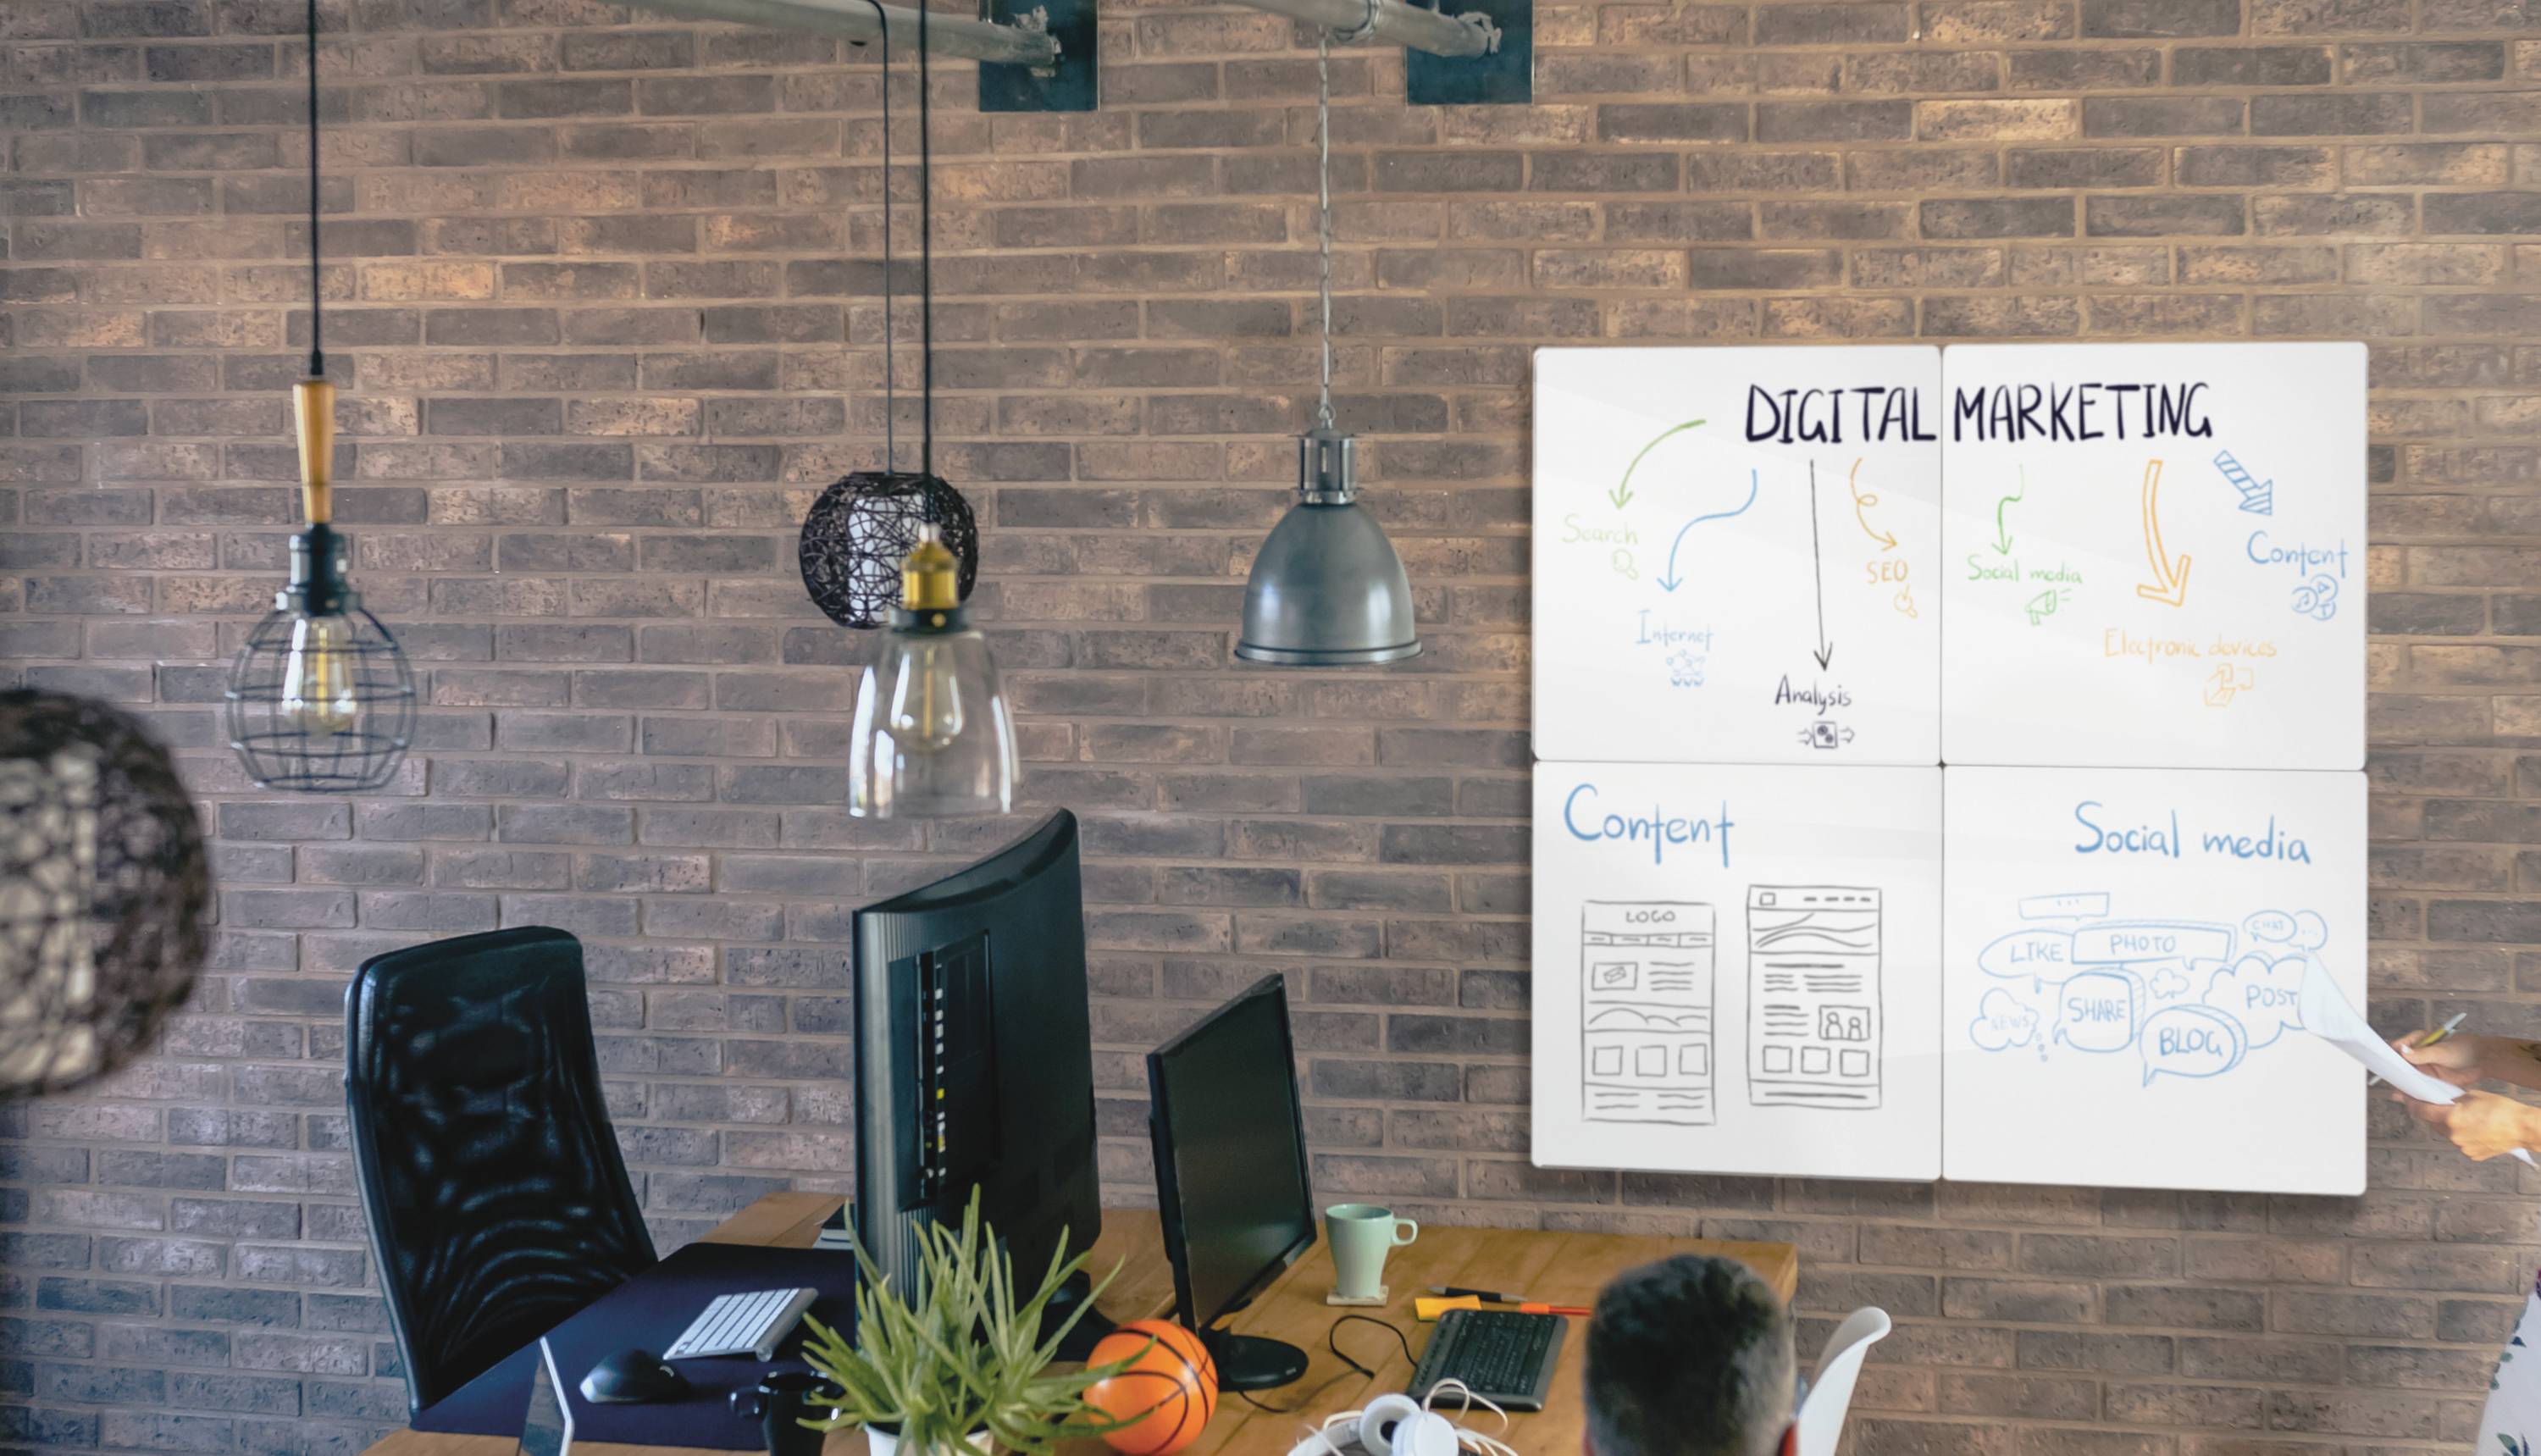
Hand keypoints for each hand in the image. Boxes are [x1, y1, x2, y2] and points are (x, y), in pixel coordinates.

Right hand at [2394, 1031, 2503, 1088]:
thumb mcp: (2442, 1051)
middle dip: (2393, 1068)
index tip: (2383, 1060)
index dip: (2390, 1052)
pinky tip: (2405, 1095)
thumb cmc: (2464, 1050)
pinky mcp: (2431, 1078)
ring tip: (2394, 1088)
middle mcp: (2418, 1054)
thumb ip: (2422, 1053)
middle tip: (2386, 1076)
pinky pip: (2417, 1083)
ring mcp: (2424, 1067)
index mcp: (2419, 1041)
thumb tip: (2402, 1051)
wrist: (2483, 1062)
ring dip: (2401, 1080)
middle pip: (2400, 1061)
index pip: (2399, 1046)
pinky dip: (2411, 1089)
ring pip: (2407, 1074)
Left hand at [2394, 1087, 2540, 1161]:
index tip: (2402, 1097)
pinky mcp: (2471, 1155)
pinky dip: (2461, 1135)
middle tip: (2436, 1104)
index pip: (2421, 1110)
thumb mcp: (2472, 1096)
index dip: (2411, 1103)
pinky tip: (2473, 1128)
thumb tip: (2438, 1097)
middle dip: (2432, 1113)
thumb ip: (2451, 1098)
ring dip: (2447, 1125)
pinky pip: (2459, 1142)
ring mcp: (2462, 1147)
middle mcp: (2453, 1135)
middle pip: (2432, 1122)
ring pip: (2445, 1133)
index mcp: (2451, 1118)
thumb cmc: (2502, 1109)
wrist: (2523, 1128)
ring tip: (2464, 1117)